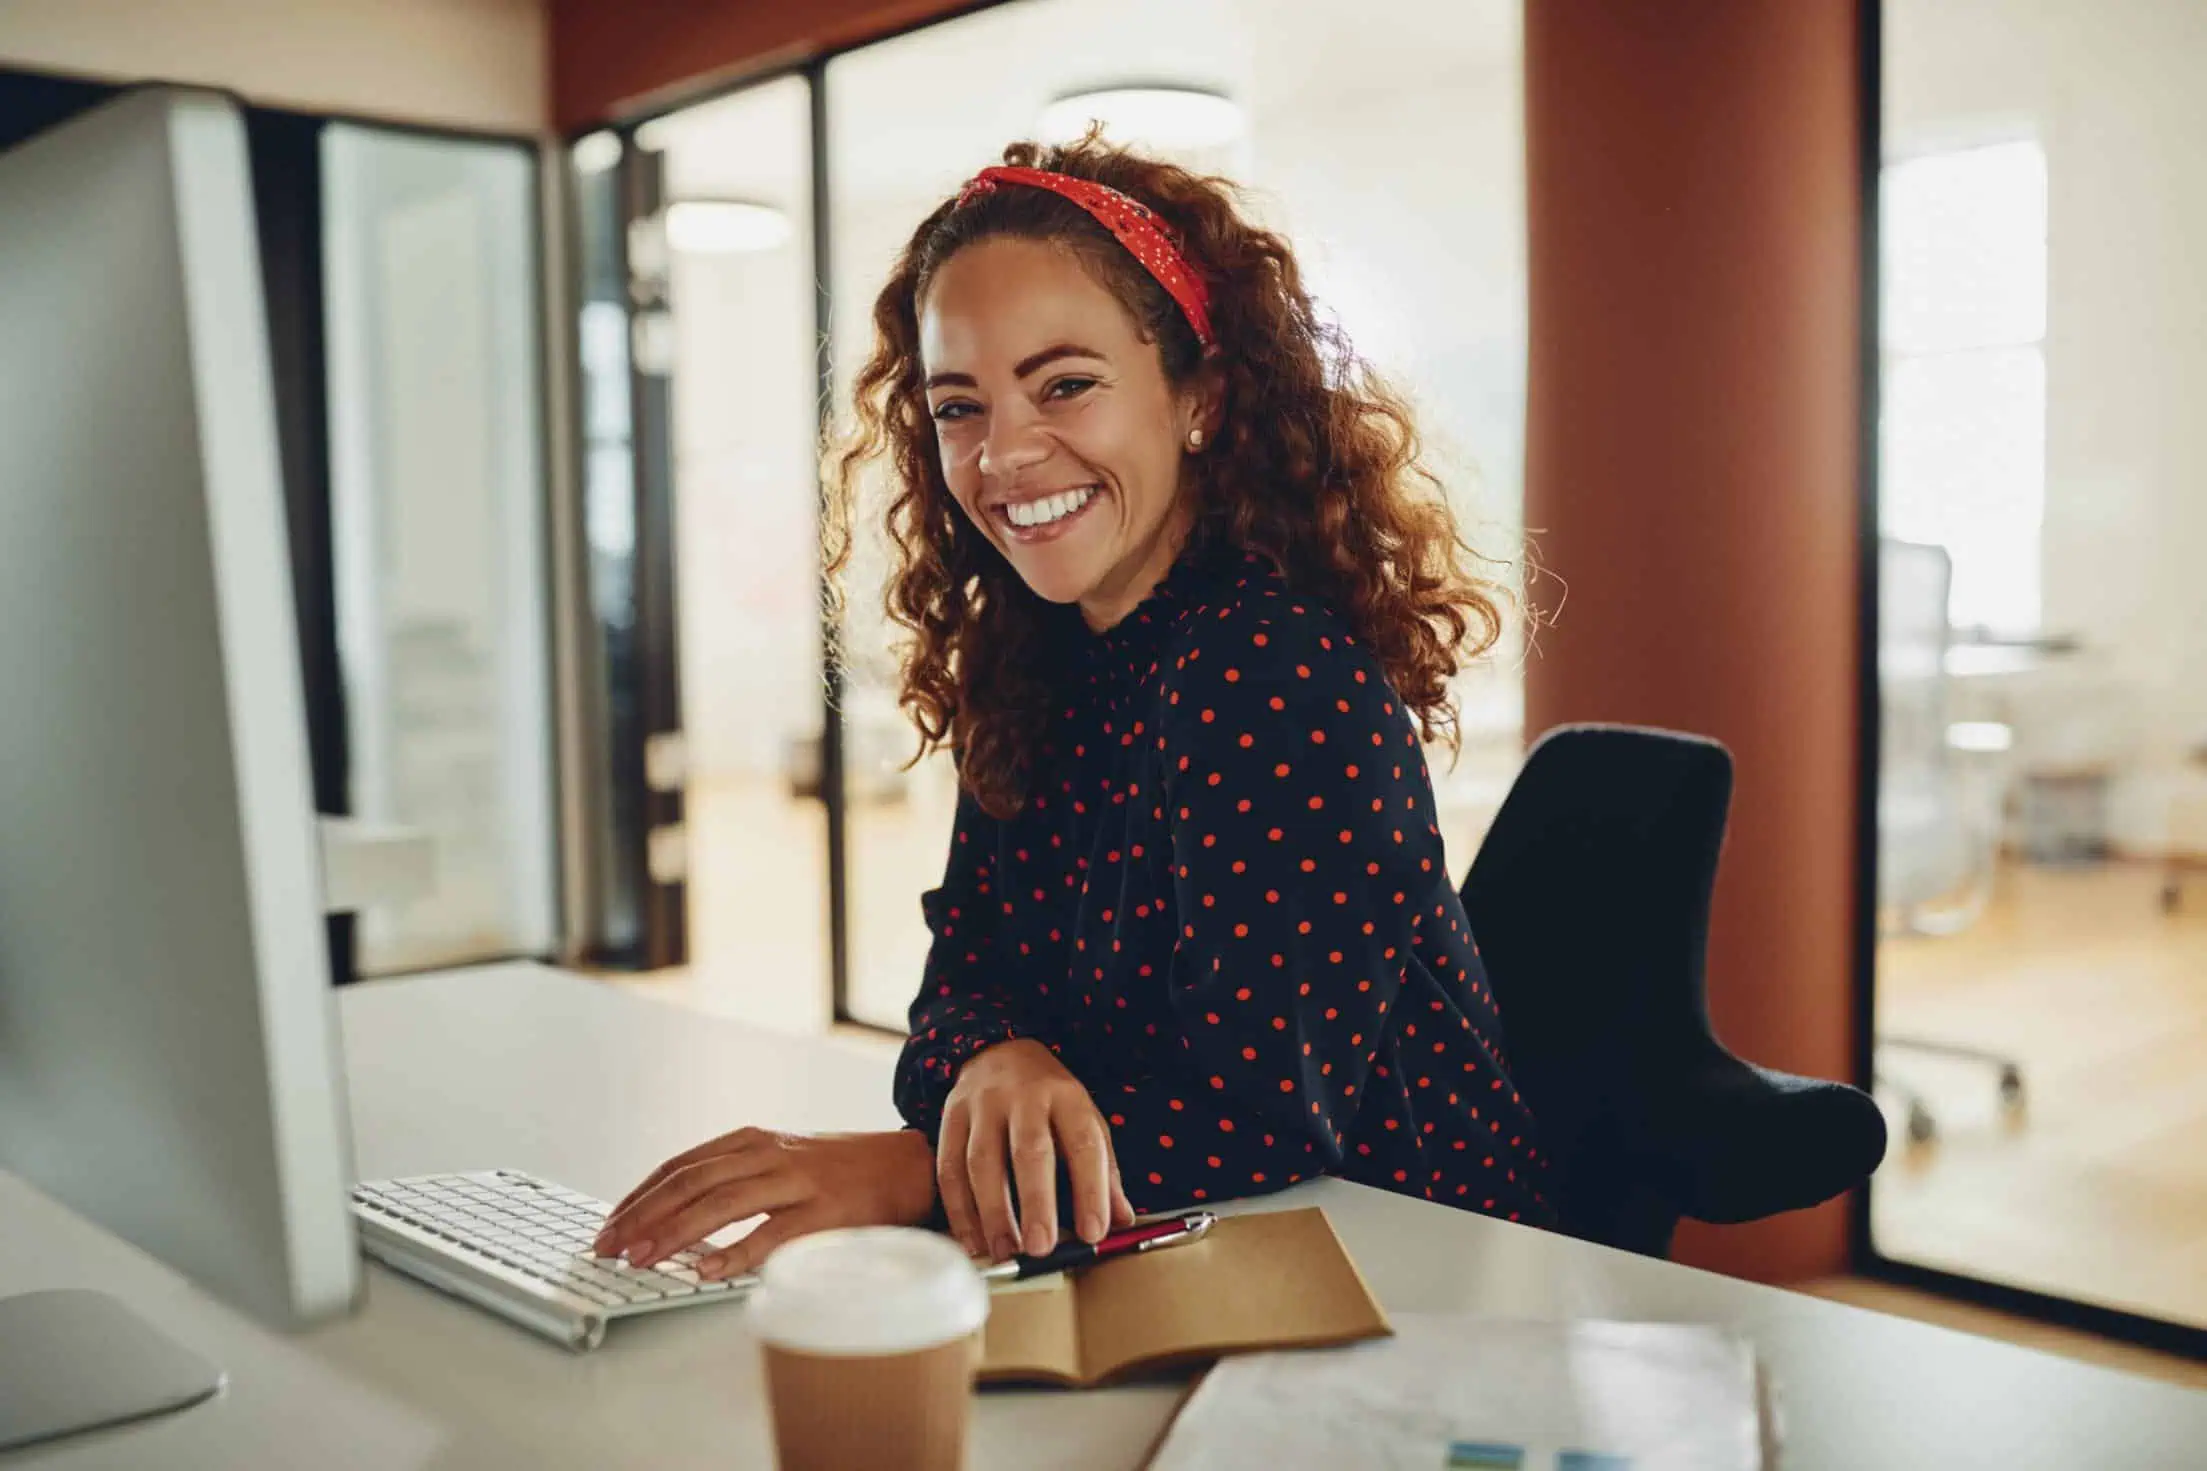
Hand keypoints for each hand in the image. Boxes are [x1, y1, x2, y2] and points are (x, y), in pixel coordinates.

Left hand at [592, 1128, 935, 1279]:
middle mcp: (769, 1154)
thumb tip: (671, 1217)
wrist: (906, 1164)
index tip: (609, 1225)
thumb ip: (733, 1180)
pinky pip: (774, 1233)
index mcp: (751, 1141)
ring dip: (675, 1232)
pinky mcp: (825, 1212)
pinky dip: (736, 1252)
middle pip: (691, 1181)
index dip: (639, 1196)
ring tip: (641, 1259)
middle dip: (643, 1215)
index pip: (680, 1166)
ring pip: (723, 1202)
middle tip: (608, 1247)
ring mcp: (798, 1181)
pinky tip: (707, 1270)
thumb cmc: (836, 1171)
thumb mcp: (778, 1160)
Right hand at [938, 1039, 1134, 1261]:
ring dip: (992, 1213)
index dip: (1091, 1190)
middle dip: (1036, 1203)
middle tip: (1041, 1248)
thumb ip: (1103, 1172)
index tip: (1094, 1233)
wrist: (999, 1052)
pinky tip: (972, 1240)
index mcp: (1066, 1097)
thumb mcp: (1084, 1121)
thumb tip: (1121, 1222)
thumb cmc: (1048, 1100)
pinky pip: (950, 1167)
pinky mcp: (951, 1116)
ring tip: (1005, 1252)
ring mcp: (982, 1104)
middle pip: (1029, 1150)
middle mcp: (1024, 1096)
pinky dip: (959, 1209)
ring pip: (982, 1161)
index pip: (1084, 1143)